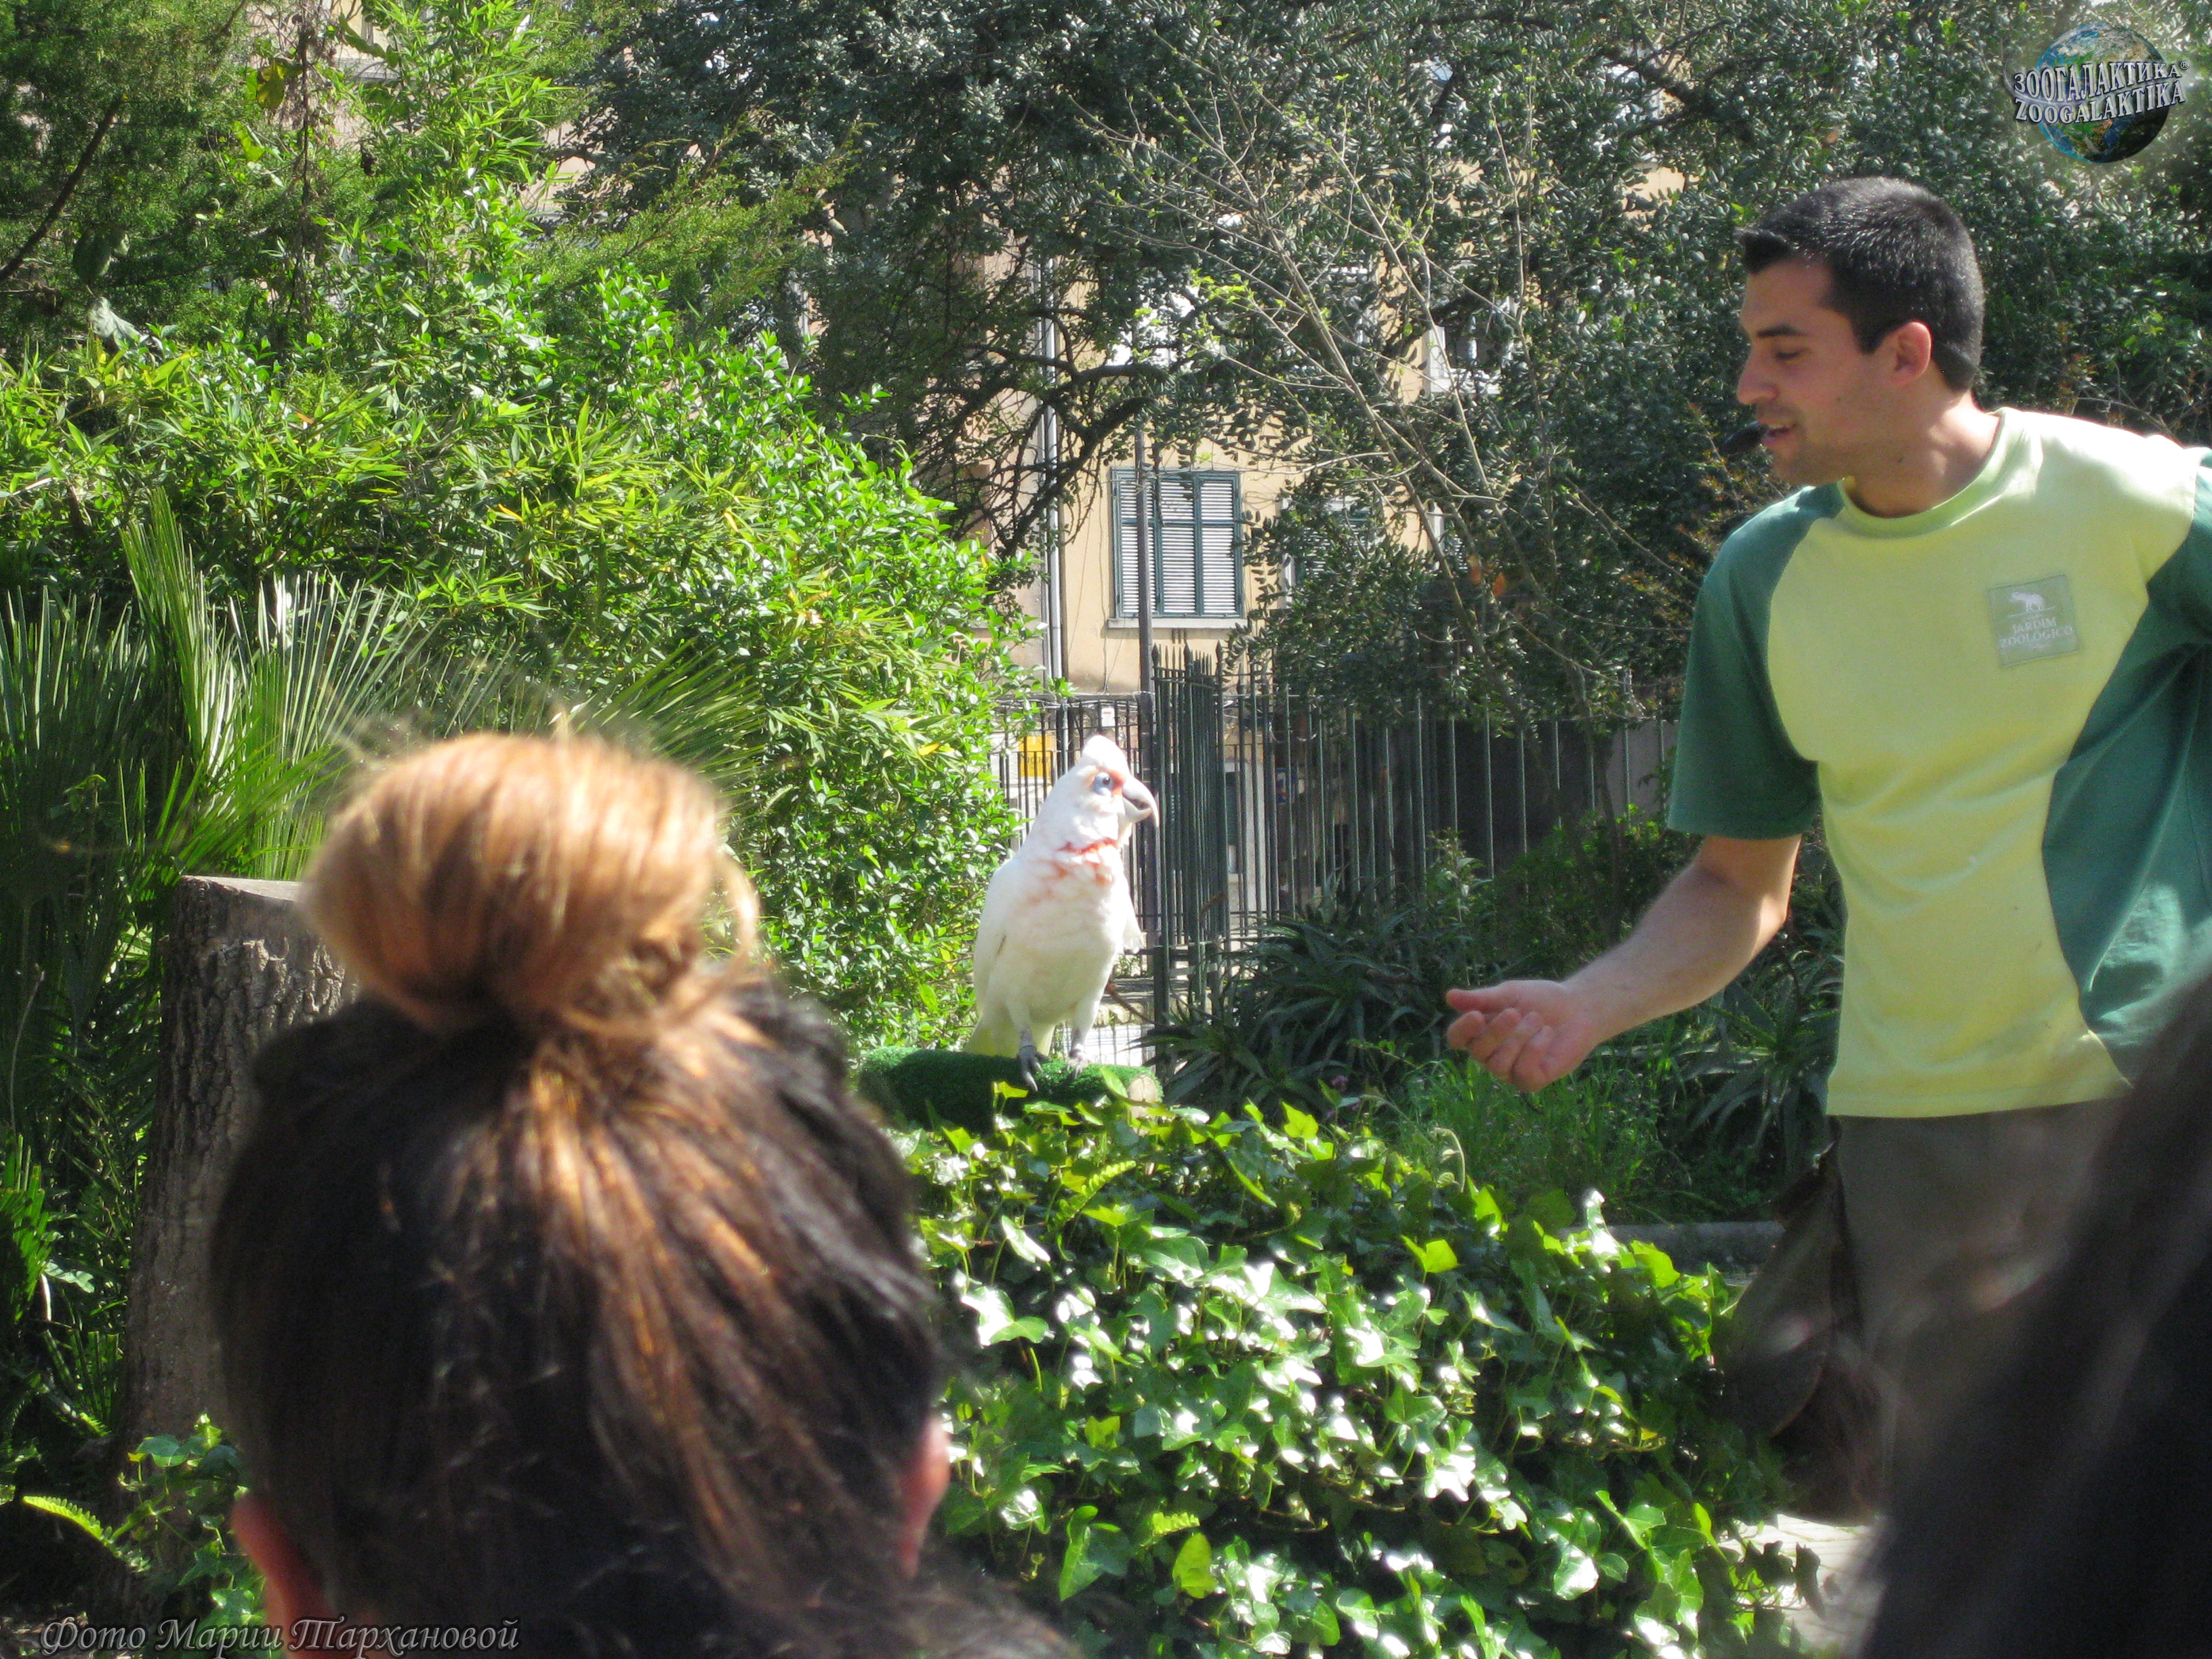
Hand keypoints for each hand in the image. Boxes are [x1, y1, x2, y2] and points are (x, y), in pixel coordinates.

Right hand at [1443, 981, 1602, 1091]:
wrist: (1578, 1008)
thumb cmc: (1541, 1000)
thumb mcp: (1510, 994)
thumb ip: (1481, 998)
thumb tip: (1449, 996)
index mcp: (1481, 1033)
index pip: (1457, 1039)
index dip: (1462, 1030)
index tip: (1476, 1015)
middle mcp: (1491, 1055)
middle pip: (1478, 1053)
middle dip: (1496, 1032)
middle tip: (1515, 1013)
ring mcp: (1510, 1071)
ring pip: (1499, 1065)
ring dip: (1519, 1039)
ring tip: (1537, 1020)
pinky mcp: (1532, 1080)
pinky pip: (1523, 1072)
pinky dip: (1535, 1050)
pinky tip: (1546, 1034)